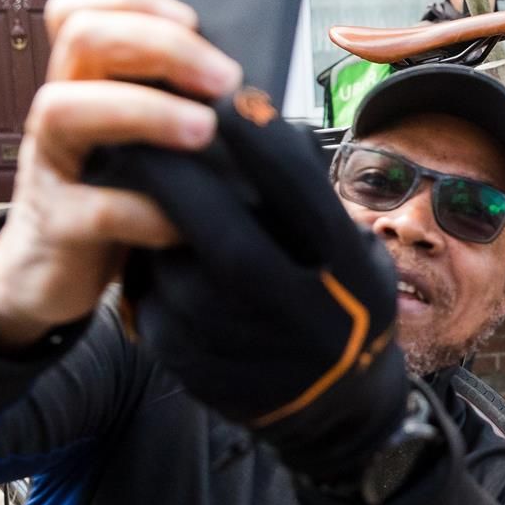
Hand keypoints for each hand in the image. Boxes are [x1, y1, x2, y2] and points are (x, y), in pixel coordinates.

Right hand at [0, 0, 241, 351]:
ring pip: (66, 109)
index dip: (137, 1)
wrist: (52, 276)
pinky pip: (95, 209)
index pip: (84, 11)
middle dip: (161, 46)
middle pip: (84, 40)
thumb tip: (261, 99)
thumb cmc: (116, 198)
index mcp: (85, 85)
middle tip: (225, 79)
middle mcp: (62, 112)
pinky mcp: (60, 226)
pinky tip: (189, 222)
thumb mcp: (143, 147)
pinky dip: (148, 212)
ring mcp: (53, 165)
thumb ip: (180, 113)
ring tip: (204, 130)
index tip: (196, 21)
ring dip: (143, 111)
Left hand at [109, 94, 408, 483]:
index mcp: (350, 273)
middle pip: (221, 234)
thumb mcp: (359, 252)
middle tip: (145, 132)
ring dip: (154, 227)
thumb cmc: (347, 303)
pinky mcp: (202, 374)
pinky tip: (155, 256)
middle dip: (179, 177)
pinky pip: (153, 307)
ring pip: (174, 270)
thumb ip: (314, 199)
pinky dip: (148, 274)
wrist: (340, 407)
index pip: (299, 192)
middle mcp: (303, 315)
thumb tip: (255, 116)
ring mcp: (249, 350)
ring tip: (148, 196)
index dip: (260, 139)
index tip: (230, 97)